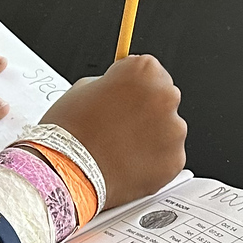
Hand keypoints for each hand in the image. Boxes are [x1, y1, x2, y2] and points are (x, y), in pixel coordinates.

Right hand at [41, 54, 187, 209]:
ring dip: (150, 134)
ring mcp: (173, 130)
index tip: (124, 94)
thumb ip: (113, 84)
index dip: (132, 84)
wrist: (68, 173)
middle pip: (163, 97)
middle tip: (120, 123)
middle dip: (145, 108)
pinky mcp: (175, 159)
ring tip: (121, 146)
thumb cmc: (71, 133)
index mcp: (145, 72)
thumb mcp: (84, 89)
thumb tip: (121, 90)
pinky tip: (128, 161)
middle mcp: (165, 97)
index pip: (150, 69)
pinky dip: (153, 158)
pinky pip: (167, 155)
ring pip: (167, 128)